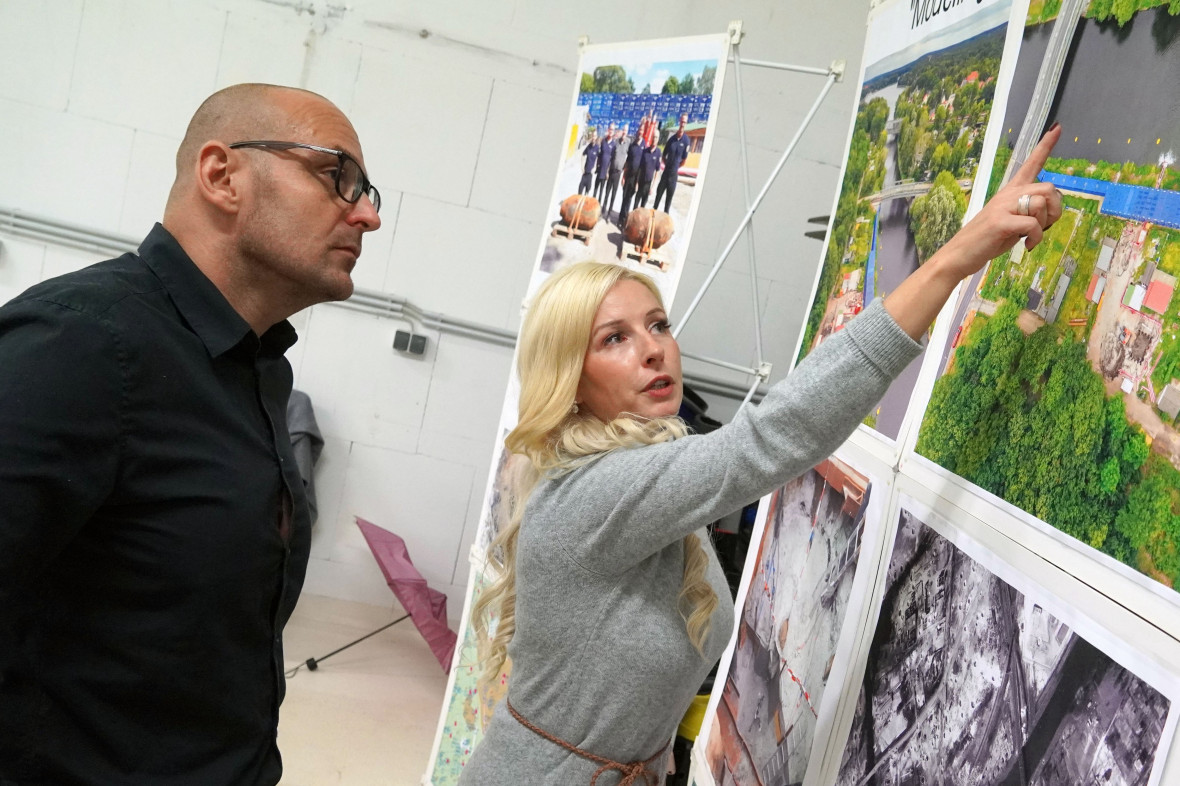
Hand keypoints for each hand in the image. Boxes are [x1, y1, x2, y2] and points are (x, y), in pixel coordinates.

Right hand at [934, 123, 1063, 279]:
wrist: (959, 254)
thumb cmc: (986, 240)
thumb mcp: (1011, 221)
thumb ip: (1029, 211)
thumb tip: (1050, 210)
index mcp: (1010, 191)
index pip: (1031, 163)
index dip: (1046, 145)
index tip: (1058, 127)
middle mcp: (1008, 194)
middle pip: (1048, 188)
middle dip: (1055, 210)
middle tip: (1044, 227)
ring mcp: (1003, 206)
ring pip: (1042, 203)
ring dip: (1045, 224)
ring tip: (1031, 236)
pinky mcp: (1001, 221)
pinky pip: (1033, 224)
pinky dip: (1036, 237)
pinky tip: (1028, 245)